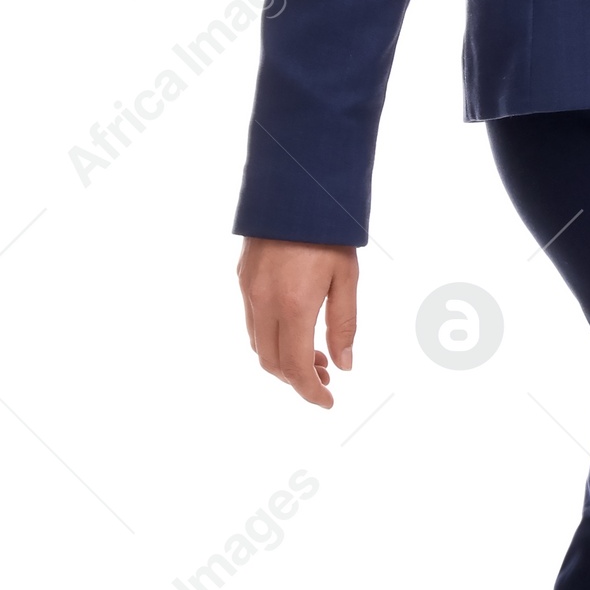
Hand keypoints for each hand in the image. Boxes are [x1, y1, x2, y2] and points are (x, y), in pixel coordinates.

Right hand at [237, 238, 358, 408]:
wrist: (295, 187)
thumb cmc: (328, 230)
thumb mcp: (346, 279)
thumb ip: (343, 325)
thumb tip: (344, 365)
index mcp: (293, 305)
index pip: (294, 367)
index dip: (310, 391)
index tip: (327, 401)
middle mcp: (263, 301)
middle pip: (270, 362)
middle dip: (296, 379)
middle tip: (325, 378)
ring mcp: (248, 290)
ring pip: (257, 343)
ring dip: (282, 359)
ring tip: (314, 356)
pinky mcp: (242, 278)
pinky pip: (252, 321)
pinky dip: (271, 337)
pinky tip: (294, 329)